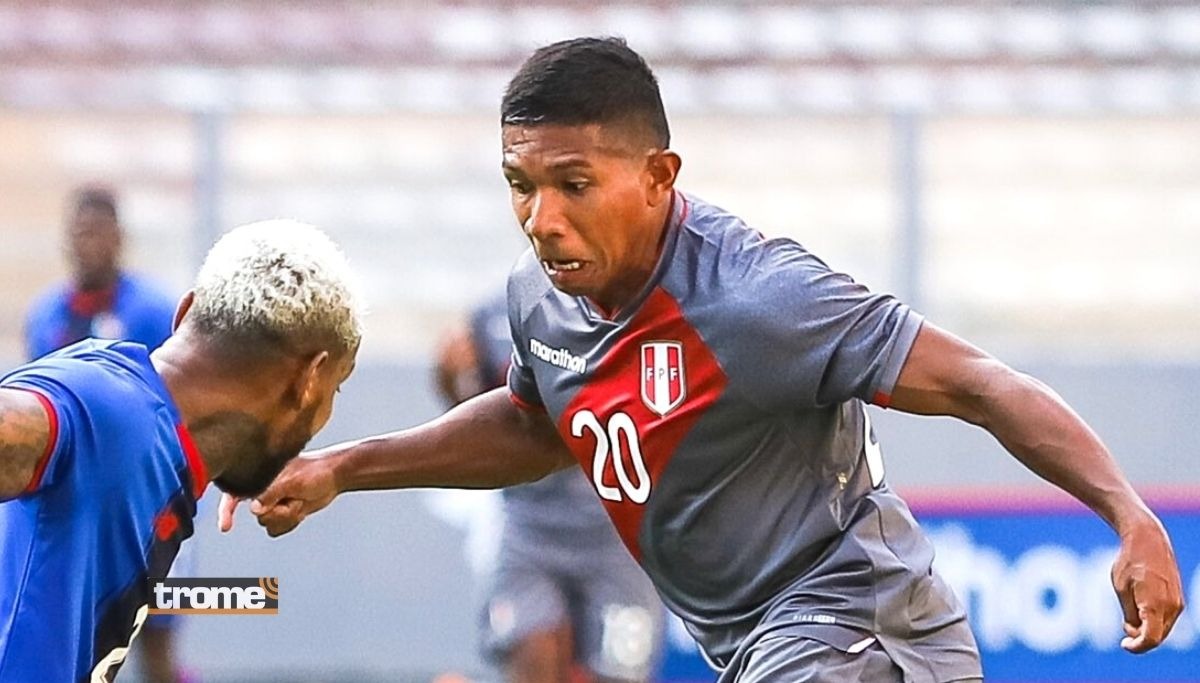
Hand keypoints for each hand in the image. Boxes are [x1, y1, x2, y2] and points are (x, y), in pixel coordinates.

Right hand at [217, 455, 340, 537]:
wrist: (334, 477)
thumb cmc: (314, 471)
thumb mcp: (292, 480)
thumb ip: (271, 493)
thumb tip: (254, 508)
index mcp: (259, 476)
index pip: (234, 494)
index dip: (226, 511)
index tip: (226, 527)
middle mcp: (262, 490)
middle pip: (259, 516)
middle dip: (278, 512)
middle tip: (293, 499)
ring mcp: (272, 502)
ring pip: (268, 524)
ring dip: (287, 517)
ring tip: (299, 500)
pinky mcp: (281, 512)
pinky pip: (276, 529)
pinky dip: (290, 523)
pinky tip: (300, 509)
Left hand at [1111, 515, 1184, 652]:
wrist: (1148, 540)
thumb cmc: (1129, 562)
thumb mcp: (1121, 589)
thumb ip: (1129, 614)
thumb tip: (1134, 633)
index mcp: (1155, 605)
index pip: (1151, 639)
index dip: (1137, 648)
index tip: (1124, 645)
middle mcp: (1172, 607)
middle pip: (1158, 637)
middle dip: (1140, 638)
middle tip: (1124, 627)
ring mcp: (1178, 603)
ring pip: (1163, 629)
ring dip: (1147, 630)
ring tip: (1130, 616)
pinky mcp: (1178, 599)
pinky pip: (1167, 619)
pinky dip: (1154, 621)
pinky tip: (1140, 609)